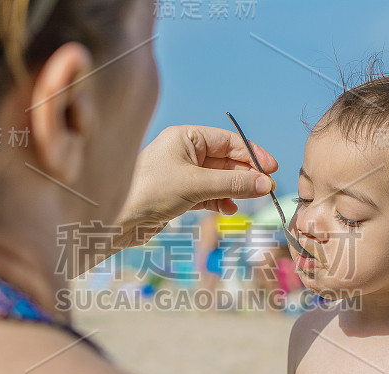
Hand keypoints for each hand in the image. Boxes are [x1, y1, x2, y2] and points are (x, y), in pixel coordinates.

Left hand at [115, 125, 277, 246]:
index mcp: (185, 138)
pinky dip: (220, 200)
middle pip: (225, 160)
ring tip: (250, 200)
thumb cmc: (150, 192)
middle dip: (246, 175)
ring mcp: (182, 174)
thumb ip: (233, 184)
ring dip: (235, 189)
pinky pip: (208, 194)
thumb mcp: (196, 185)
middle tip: (267, 189)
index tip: (271, 169)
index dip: (252, 154)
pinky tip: (228, 209)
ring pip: (218, 179)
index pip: (227, 141)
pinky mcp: (179, 195)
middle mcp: (183, 152)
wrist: (117, 220)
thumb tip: (266, 184)